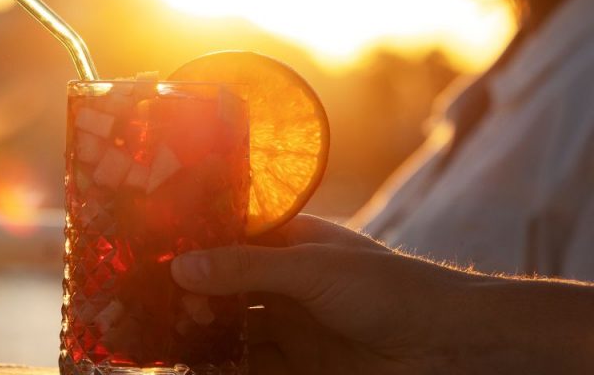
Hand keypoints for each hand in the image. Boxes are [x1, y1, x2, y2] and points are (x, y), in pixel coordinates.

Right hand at [170, 215, 482, 373]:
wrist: (452, 348)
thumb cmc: (391, 290)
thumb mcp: (312, 269)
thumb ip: (246, 268)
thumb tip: (180, 267)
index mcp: (292, 242)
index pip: (230, 236)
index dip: (192, 242)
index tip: (150, 248)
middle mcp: (285, 282)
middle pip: (223, 287)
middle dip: (188, 292)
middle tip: (146, 298)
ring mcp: (290, 327)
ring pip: (230, 329)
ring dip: (198, 332)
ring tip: (156, 333)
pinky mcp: (298, 367)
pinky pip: (247, 365)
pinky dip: (219, 364)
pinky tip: (192, 363)